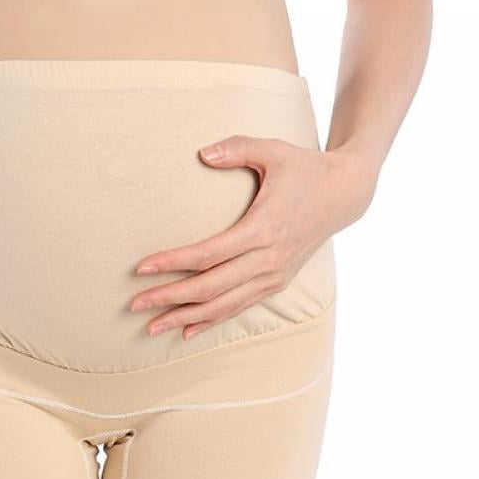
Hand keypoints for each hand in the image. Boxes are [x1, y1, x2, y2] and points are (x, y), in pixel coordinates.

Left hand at [130, 135, 374, 339]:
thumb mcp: (273, 150)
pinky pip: (239, 308)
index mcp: (263, 229)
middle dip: (169, 298)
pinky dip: (212, 321)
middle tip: (134, 305)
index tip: (141, 267)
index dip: (173, 263)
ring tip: (152, 328)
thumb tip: (202, 153)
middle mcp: (268, 259)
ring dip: (186, 318)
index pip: (208, 254)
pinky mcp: (277, 282)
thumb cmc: (303, 169)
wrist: (344, 194)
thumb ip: (237, 148)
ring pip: (224, 305)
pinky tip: (186, 331)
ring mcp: (274, 275)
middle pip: (210, 288)